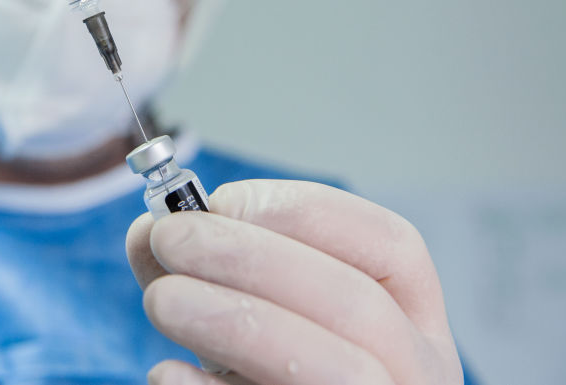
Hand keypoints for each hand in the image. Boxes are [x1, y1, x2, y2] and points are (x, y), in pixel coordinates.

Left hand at [126, 180, 462, 383]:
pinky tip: (167, 372)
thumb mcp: (252, 313)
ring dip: (237, 320)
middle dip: (253, 258)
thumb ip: (207, 268)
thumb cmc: (267, 374)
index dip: (305, 212)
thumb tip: (150, 228)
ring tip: (160, 299)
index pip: (391, 245)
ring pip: (336, 367)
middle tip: (170, 238)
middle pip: (357, 301)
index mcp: (410, 321)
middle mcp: (415, 373)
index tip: (223, 199)